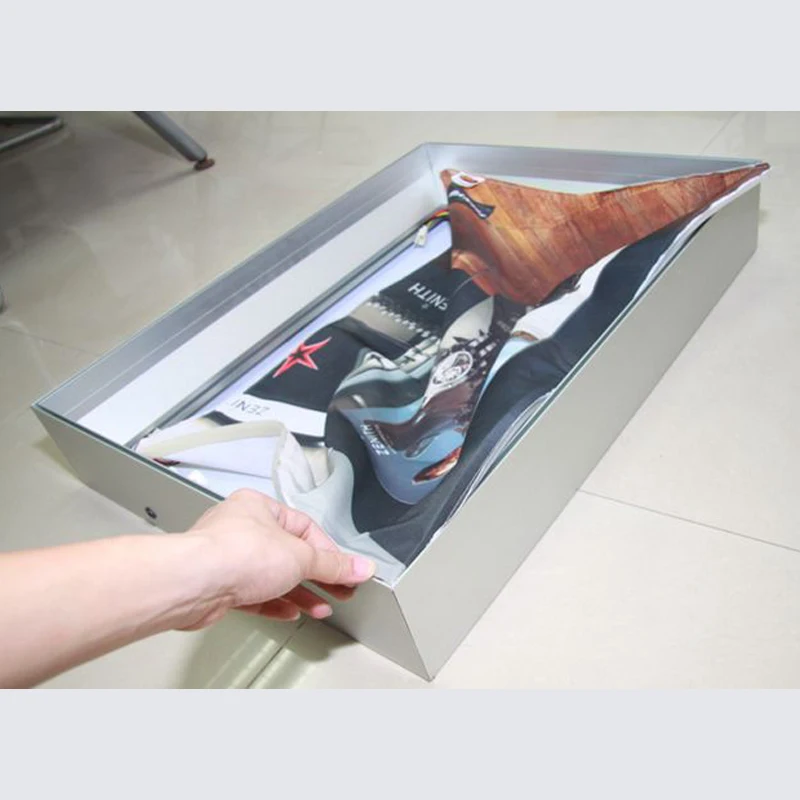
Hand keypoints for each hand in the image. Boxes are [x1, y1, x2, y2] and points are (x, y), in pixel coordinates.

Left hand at [182, 489, 374, 628]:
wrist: (193, 584)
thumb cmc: (233, 553)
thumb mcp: (300, 557)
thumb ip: (333, 565)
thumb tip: (360, 566)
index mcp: (260, 508)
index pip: (306, 529)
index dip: (330, 553)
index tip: (348, 570)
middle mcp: (242, 529)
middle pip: (290, 554)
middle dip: (316, 577)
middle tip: (339, 591)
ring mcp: (229, 559)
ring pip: (272, 577)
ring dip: (299, 594)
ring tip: (320, 608)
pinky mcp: (220, 587)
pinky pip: (254, 595)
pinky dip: (274, 604)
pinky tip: (290, 612)